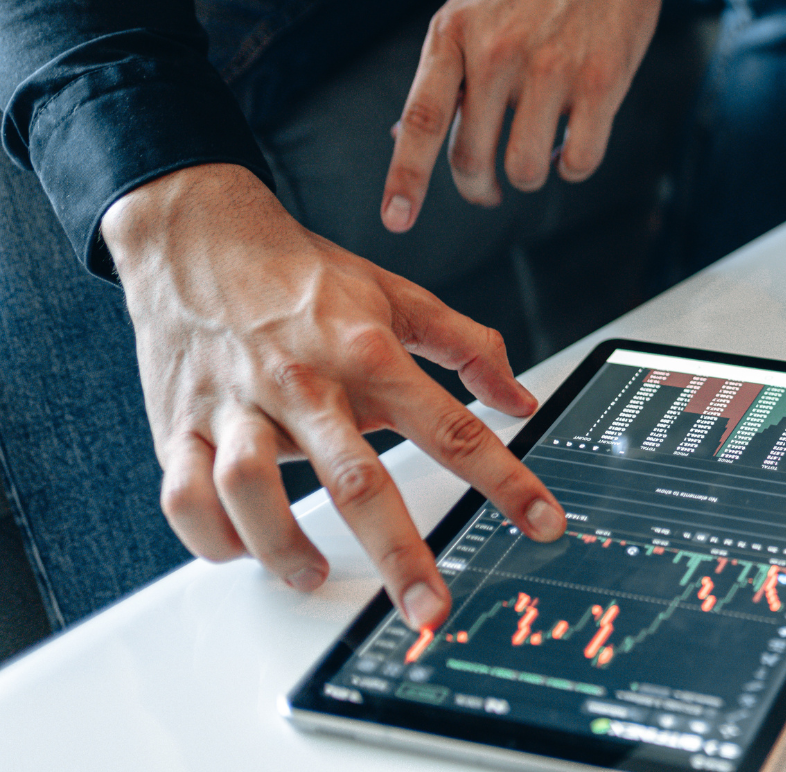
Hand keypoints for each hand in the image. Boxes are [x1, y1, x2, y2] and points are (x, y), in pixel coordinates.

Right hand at [104, 163, 560, 630]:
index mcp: (369, 353)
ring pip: (251, 489)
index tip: (542, 522)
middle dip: (400, 553)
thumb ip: (467, 347)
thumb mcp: (398, 296)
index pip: (451, 427)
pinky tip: (243, 550)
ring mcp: (238, 406)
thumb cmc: (302, 274)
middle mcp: (306, 384)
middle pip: (357, 478)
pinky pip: (185, 495)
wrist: (199, 238)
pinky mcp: (182, 424)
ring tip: (314, 576)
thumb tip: (520, 398)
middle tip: (431, 608)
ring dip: (284, 546)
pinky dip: (211, 535)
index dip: (504, 479)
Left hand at [381, 0, 728, 231]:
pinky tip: (572, 146)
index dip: (406, 177)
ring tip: (537, 155)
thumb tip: (403, 135)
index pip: (423, 120)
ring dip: (528, 175)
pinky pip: (579, 160)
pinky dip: (572, 166)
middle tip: (487, 190)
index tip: (396, 220)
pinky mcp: (602, 82)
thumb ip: (444, 70)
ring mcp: (552, 68)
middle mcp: (498, 52)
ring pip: (526, 168)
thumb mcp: (471, 8)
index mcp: (454, 33)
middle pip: (472, 157)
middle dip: (478, 187)